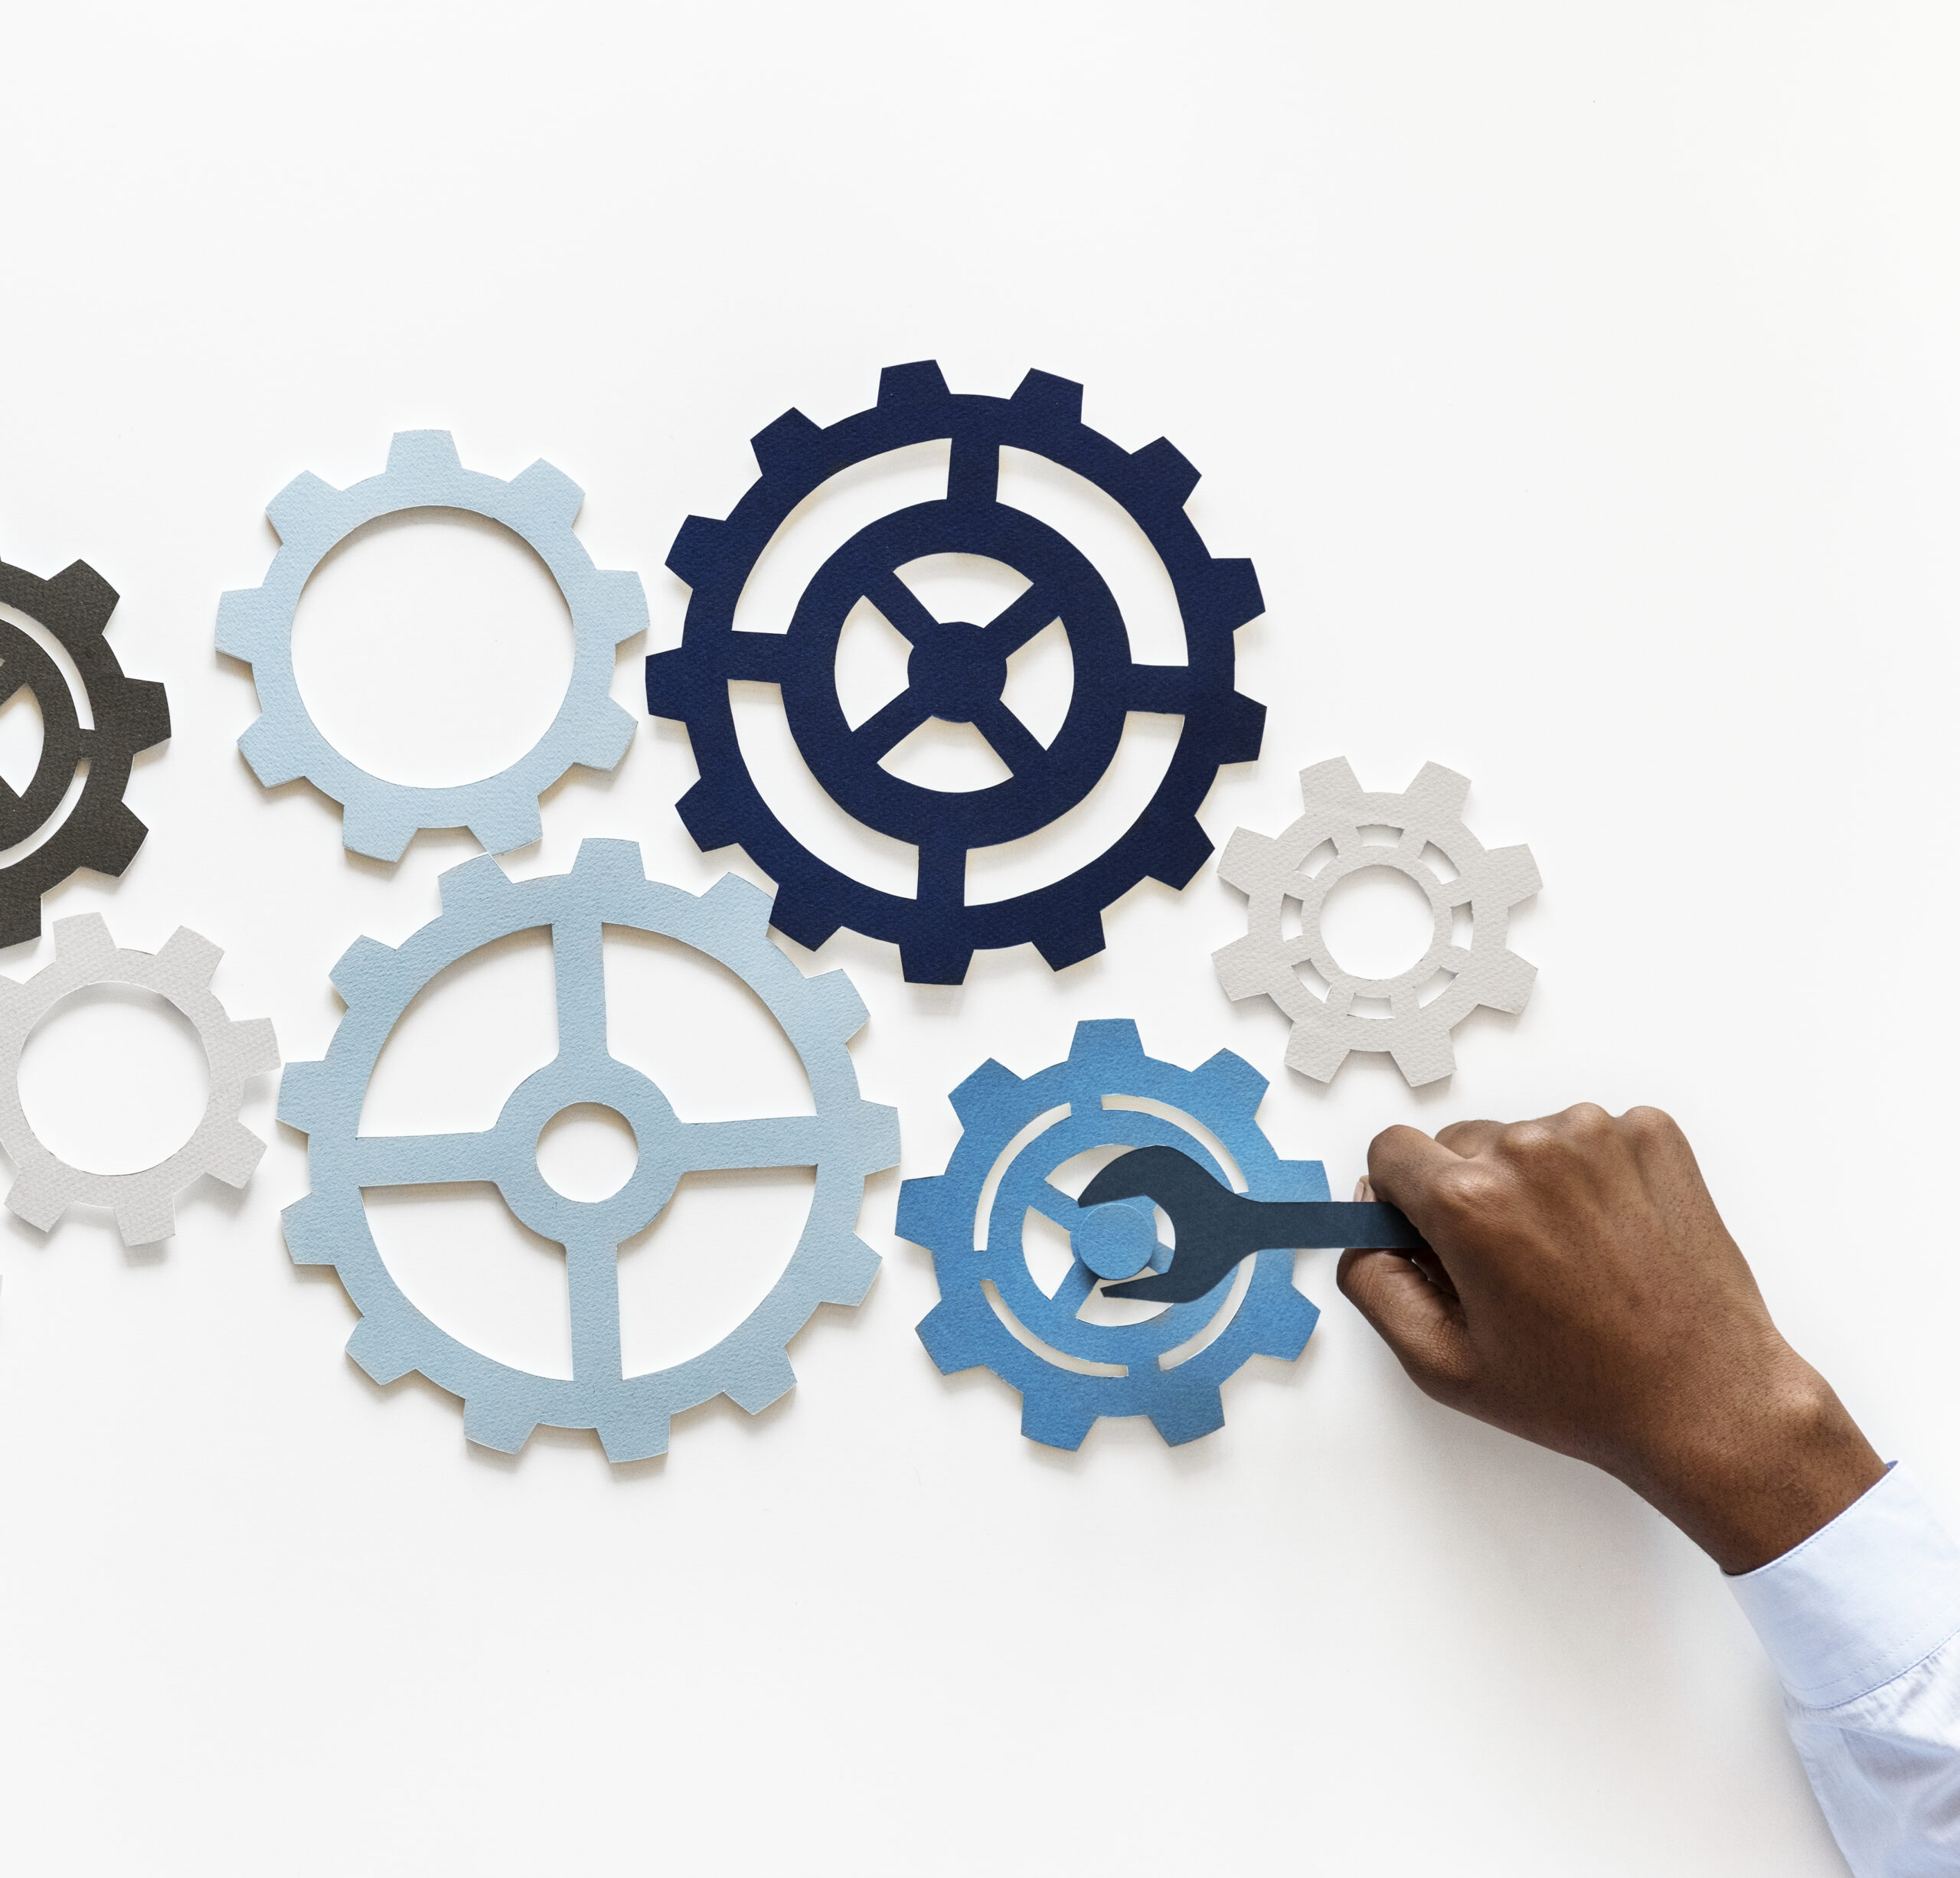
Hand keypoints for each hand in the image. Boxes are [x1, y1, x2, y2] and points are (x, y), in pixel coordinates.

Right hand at [1339, 1104, 1883, 1573]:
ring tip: (1573, 1259)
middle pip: (1457, 1143)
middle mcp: (1530, 1150)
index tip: (1430, 1235)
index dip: (1401, 1198)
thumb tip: (1362, 1228)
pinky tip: (1613, 1237)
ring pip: (1525, 1138)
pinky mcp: (1654, 1135)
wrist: (1710, 1400)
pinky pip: (1591, 1136)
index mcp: (1468, 1201)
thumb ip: (1372, 1284)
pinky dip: (1593, 1176)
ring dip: (1533, 1184)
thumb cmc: (1586, 1391)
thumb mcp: (1443, 1365)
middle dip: (1467, 1195)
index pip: (1390, 1150)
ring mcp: (1599, 1134)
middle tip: (1509, 1268)